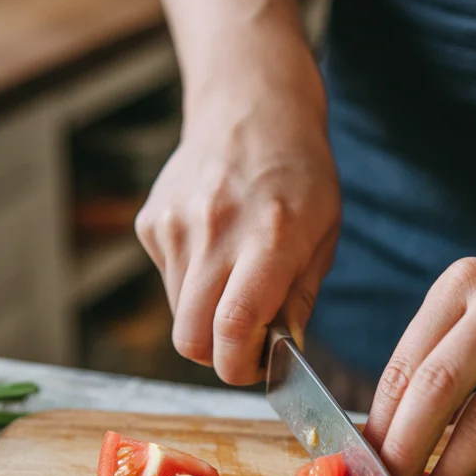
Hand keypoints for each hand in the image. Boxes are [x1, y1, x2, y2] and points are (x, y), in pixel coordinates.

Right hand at [135, 25, 340, 383]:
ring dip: (205, 317)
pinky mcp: (152, 222)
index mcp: (269, 238)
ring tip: (235, 280)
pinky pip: (167, 280)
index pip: (232, 327)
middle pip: (190, 338)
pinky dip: (190, 282)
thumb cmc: (299, 174)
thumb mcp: (323, 234)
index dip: (239, 366)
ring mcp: (175, 226)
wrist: (251, 107)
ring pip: (178, 313)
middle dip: (216, 355)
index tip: (254, 369)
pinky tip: (214, 247)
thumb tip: (281, 354)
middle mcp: (214, 232)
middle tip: (244, 342)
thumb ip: (299, 298)